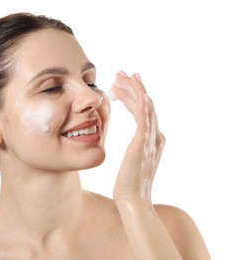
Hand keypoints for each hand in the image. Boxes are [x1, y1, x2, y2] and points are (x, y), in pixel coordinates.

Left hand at [110, 71, 165, 203]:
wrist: (132, 200)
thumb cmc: (128, 182)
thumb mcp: (133, 159)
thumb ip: (137, 147)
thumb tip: (136, 141)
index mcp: (153, 139)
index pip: (143, 110)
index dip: (133, 95)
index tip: (122, 84)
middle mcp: (155, 136)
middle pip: (145, 105)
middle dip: (133, 87)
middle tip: (121, 73)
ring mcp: (151, 140)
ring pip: (146, 108)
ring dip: (135, 90)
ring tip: (123, 76)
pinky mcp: (143, 145)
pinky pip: (145, 121)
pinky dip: (144, 106)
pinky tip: (140, 94)